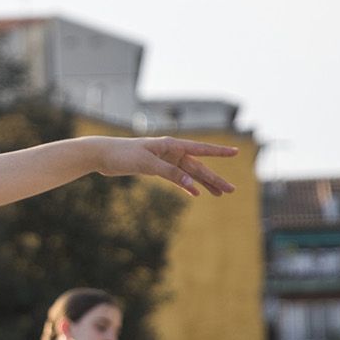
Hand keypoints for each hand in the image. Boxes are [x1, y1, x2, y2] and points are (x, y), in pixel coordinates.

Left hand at [93, 137, 237, 196]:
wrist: (103, 156)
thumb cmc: (123, 155)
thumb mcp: (147, 164)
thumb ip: (169, 173)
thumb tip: (191, 182)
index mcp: (171, 145)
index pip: (201, 149)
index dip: (218, 152)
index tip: (236, 152)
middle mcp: (171, 152)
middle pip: (198, 166)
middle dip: (214, 178)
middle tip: (231, 190)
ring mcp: (164, 160)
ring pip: (189, 173)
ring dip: (204, 183)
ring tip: (220, 193)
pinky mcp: (156, 169)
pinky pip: (177, 178)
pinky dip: (186, 185)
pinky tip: (196, 193)